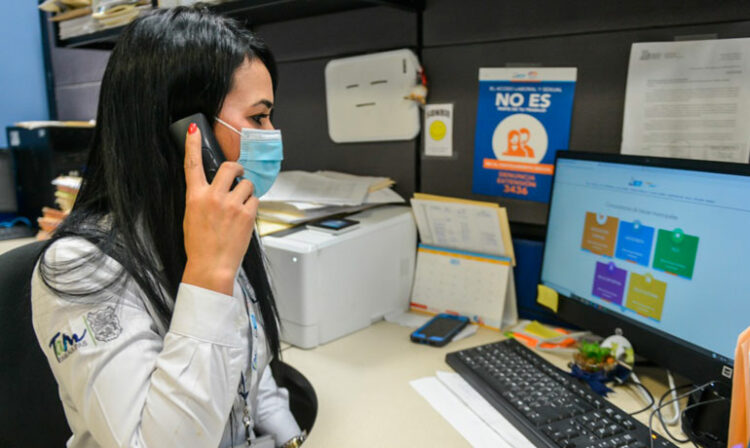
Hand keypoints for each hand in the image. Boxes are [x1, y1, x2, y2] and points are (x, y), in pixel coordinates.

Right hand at [181, 122, 256, 294]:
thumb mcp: (192, 217)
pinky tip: (244, 218)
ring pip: (246, 184)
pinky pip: (255, 200)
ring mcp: (231, 204)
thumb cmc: (200, 245)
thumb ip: (203, 198)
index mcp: (195, 197)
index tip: (194, 130)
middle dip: (237, 169)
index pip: (192, 164)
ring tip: (239, 208)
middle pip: (231, 167)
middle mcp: (213, 197)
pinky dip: (252, 206)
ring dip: (246, 192)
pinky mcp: (246, 214)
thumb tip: (215, 187)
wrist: (211, 266)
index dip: (192, 144)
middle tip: (238, 176)